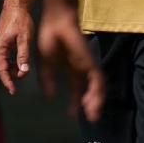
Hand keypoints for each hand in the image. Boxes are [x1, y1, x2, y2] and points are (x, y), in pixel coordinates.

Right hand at [0, 4, 33, 93]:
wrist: (16, 6)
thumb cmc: (20, 20)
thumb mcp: (24, 39)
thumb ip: (23, 56)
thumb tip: (23, 72)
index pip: (2, 70)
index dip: (7, 82)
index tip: (13, 91)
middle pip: (1, 68)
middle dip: (11, 76)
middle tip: (23, 78)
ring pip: (3, 64)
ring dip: (12, 69)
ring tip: (23, 71)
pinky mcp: (1, 43)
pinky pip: (4, 58)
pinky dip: (12, 63)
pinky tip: (20, 64)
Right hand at [36, 4, 105, 121]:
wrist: (56, 23)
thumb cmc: (49, 38)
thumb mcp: (45, 63)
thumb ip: (47, 79)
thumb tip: (49, 95)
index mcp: (71, 68)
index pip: (78, 88)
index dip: (76, 101)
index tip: (73, 114)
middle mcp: (82, 68)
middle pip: (90, 90)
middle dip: (90, 104)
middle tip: (90, 118)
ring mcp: (88, 65)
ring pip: (97, 87)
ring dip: (96, 102)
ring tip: (92, 116)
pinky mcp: (91, 62)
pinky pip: (98, 80)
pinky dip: (97, 93)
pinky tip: (92, 103)